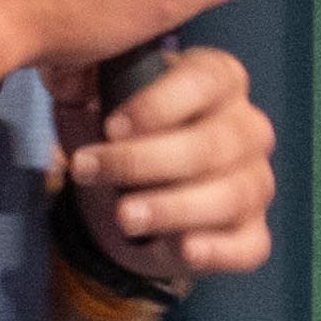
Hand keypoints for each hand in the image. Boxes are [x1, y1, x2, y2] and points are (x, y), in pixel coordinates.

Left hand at [57, 44, 277, 293]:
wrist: (129, 192)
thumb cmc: (121, 132)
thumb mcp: (97, 94)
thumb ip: (85, 75)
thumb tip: (64, 69)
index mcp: (220, 82)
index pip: (206, 81)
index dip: (160, 104)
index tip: (111, 127)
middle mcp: (249, 130)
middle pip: (213, 144)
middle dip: (146, 161)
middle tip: (89, 172)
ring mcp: (257, 184)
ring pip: (232, 196)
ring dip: (174, 208)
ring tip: (124, 217)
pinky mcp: (253, 233)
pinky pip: (249, 244)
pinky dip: (219, 250)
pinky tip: (185, 250)